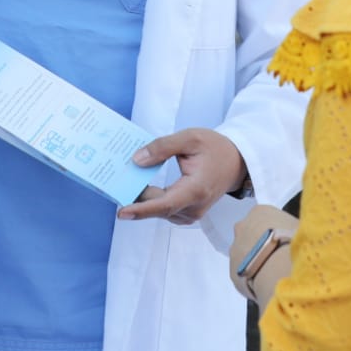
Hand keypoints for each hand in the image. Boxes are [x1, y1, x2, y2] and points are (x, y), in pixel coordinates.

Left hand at [117, 128, 244, 223]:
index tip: (122, 212)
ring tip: (126, 181)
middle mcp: (194, 207)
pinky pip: (164, 208)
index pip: (165, 205)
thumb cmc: (215, 148)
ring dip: (143, 198)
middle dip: (135, 197)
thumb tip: (137, 160)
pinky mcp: (188, 213)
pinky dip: (152, 199)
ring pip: (159, 209)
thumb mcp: (190, 138)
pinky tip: (141, 185)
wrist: (236, 162)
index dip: (142, 210)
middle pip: (158, 206)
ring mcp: (191, 213)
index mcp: (196, 189)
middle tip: (114, 182)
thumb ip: (162, 147)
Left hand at [229, 203, 297, 296]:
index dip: (276, 230)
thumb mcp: (300, 226)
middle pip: (250, 234)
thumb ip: (292, 227)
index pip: (265, 218)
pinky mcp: (232, 271)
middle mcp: (242, 227)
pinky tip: (266, 282)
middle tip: (276, 256)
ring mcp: (234, 249)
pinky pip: (244, 273)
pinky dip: (252, 276)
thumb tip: (295, 232)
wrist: (278, 268)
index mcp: (260, 212)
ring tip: (272, 272)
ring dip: (255, 260)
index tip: (284, 241)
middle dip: (260, 243)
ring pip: (244, 254)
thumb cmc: (294, 242)